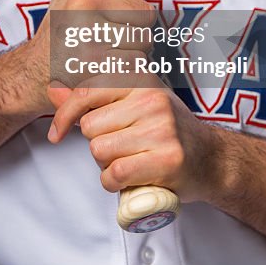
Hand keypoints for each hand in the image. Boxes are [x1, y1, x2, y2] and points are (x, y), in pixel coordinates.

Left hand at [48, 66, 218, 203]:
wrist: (212, 160)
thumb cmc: (167, 132)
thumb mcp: (134, 104)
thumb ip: (94, 97)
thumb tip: (53, 90)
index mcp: (141, 80)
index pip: (88, 91)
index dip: (65, 114)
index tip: (57, 132)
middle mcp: (152, 99)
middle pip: (90, 127)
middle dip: (97, 144)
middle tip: (120, 149)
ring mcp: (161, 129)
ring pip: (100, 151)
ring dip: (106, 165)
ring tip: (129, 161)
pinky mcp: (167, 159)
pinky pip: (116, 173)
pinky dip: (113, 183)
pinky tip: (128, 180)